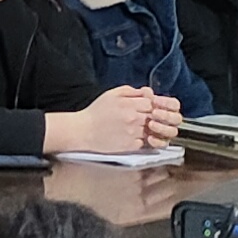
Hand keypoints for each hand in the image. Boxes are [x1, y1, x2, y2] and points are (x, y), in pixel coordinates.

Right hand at [46, 89, 167, 154]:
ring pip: (152, 130)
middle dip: (149, 116)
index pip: (151, 103)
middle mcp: (133, 119)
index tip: (142, 107)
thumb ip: (132, 91)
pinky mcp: (130, 146)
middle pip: (153, 116)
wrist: (84, 131)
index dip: (149, 104)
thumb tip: (148, 92)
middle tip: (141, 117)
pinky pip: (145, 142)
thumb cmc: (97, 111)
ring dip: (147, 128)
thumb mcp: (112, 94)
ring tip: (137, 127)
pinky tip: (133, 136)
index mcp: (129, 104)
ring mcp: (133, 133)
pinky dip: (143, 140)